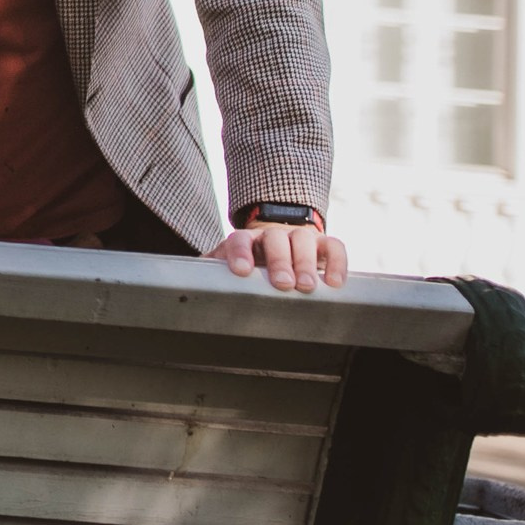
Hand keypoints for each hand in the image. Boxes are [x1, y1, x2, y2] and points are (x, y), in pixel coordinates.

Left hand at [211, 222, 346, 291]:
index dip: (239, 253)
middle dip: (279, 261)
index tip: (241, 271)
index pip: (239, 240)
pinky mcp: (325, 245)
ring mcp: (300, 237)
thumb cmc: (253, 266)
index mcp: (246, 239)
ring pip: (304, 240)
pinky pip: (334, 246)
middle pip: (275, 239)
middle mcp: (273, 234)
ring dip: (305, 263)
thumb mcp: (231, 268)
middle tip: (282, 284)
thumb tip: (187, 290)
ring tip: (307, 287)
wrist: (280, 248)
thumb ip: (213, 275)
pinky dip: (337, 263)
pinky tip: (335, 283)